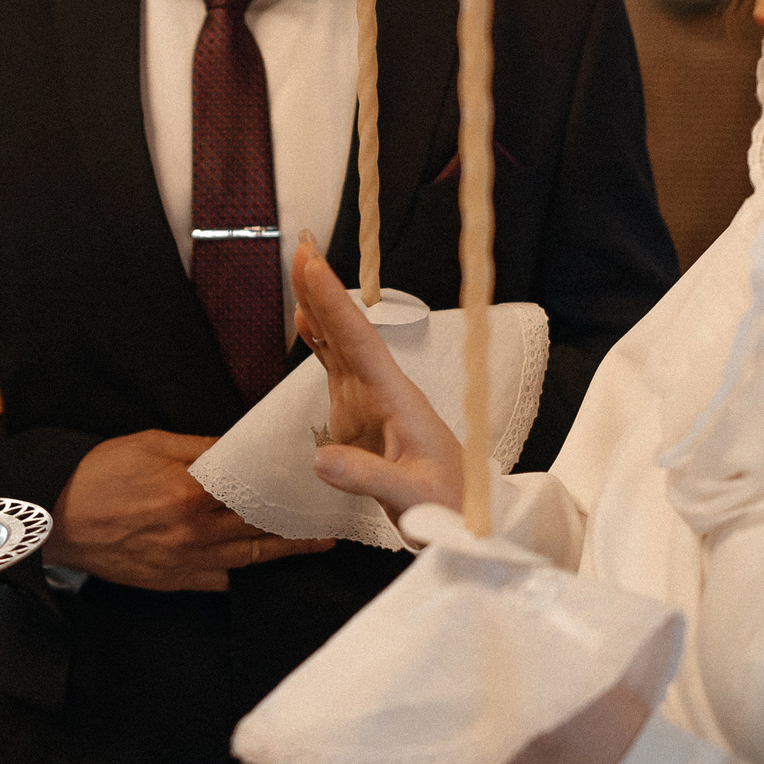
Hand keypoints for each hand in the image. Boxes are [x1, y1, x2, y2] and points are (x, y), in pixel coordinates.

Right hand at [43, 429, 333, 590]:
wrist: (52, 516)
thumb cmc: (97, 473)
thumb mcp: (151, 443)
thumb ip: (201, 448)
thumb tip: (240, 450)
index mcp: (192, 492)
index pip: (255, 489)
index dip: (288, 486)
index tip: (315, 481)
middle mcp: (195, 532)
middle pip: (261, 527)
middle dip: (299, 521)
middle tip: (331, 515)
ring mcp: (184, 562)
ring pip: (249, 558)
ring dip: (285, 551)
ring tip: (316, 543)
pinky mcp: (171, 581)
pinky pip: (220, 581)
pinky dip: (245, 573)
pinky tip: (264, 566)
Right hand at [290, 237, 466, 518]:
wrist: (464, 519)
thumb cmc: (449, 506)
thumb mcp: (413, 499)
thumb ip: (369, 477)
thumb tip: (320, 459)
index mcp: (398, 399)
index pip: (361, 342)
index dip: (335, 303)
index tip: (314, 265)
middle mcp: (383, 390)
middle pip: (349, 329)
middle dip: (324, 287)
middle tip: (303, 244)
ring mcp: (370, 400)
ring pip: (340, 343)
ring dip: (319, 306)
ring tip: (300, 267)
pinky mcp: (360, 415)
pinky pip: (336, 369)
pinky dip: (319, 343)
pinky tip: (305, 322)